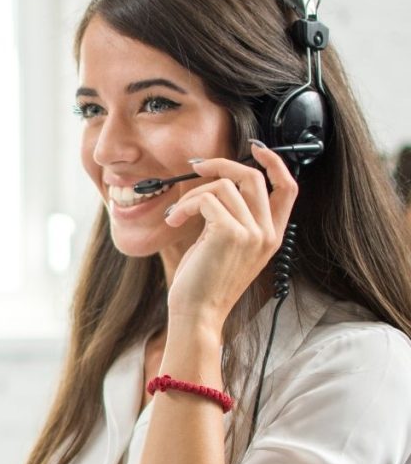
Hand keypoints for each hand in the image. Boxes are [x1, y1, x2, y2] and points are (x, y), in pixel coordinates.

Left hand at [163, 143, 298, 327]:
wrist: (197, 314)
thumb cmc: (204, 284)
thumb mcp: (226, 247)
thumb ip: (232, 218)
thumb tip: (216, 184)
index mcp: (272, 236)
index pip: (288, 188)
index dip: (275, 163)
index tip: (255, 149)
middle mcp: (268, 233)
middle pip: (253, 177)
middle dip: (221, 164)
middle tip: (195, 166)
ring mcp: (252, 232)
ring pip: (223, 186)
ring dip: (191, 195)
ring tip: (176, 215)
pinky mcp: (229, 232)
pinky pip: (206, 199)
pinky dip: (184, 206)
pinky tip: (174, 221)